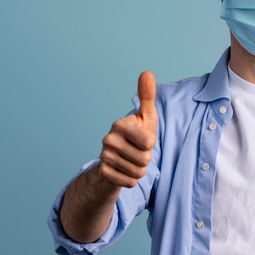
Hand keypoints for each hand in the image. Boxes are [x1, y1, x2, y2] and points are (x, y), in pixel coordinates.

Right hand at [99, 71, 157, 187]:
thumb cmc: (137, 135)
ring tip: (131, 160)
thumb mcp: (145, 116)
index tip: (142, 138)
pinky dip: (131, 179)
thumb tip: (147, 72)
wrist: (116, 159)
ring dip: (139, 169)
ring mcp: (103, 157)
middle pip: (145, 159)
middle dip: (146, 158)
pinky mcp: (103, 173)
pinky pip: (130, 182)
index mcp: (120, 124)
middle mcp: (108, 139)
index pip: (149, 142)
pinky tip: (124, 170)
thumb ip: (146, 96)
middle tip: (137, 151)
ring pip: (138, 172)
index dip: (151, 143)